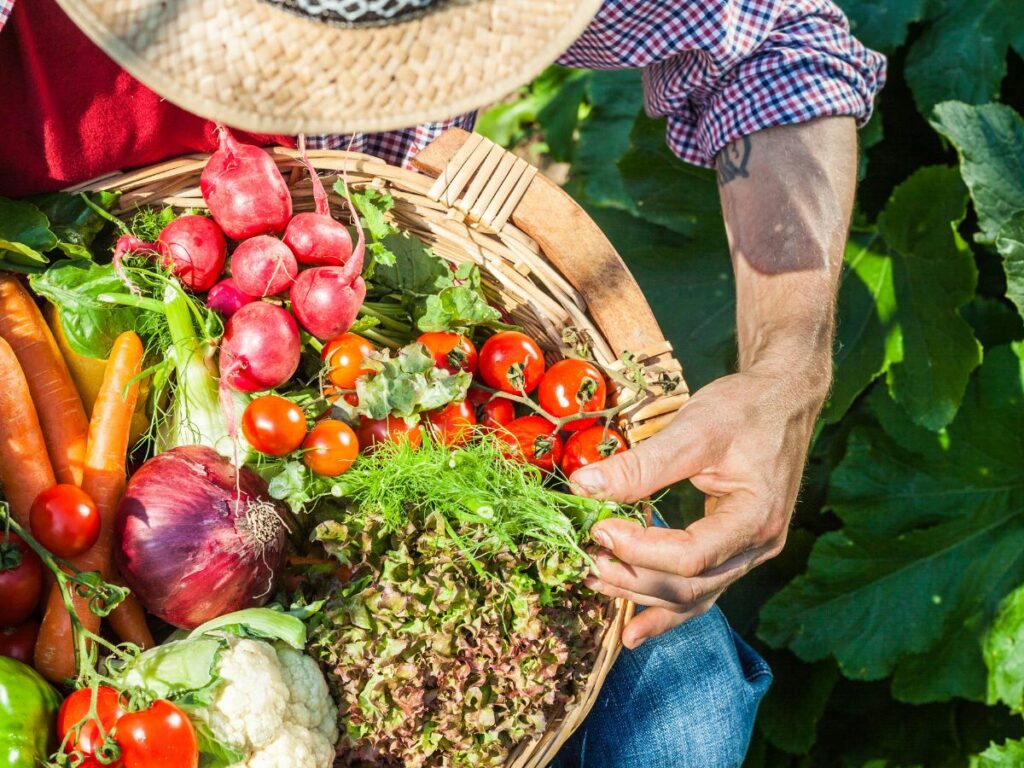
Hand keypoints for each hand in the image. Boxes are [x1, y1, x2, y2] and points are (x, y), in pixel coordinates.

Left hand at [571, 367, 821, 647]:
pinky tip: (633, 626)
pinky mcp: (734, 550)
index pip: (691, 556)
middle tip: (585, 559)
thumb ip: (641, 464)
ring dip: (641, 596)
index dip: (640, 550)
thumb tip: (583, 487)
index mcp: (756, 517)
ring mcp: (749, 553)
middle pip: (690, 587)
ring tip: (594, 584)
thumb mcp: (694, 428)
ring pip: (693, 596)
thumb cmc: (745, 408)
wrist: (783, 399)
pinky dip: (664, 605)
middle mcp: (758, 546)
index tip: (599, 529)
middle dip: (633, 579)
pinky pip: (700, 589)